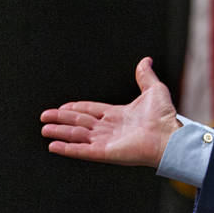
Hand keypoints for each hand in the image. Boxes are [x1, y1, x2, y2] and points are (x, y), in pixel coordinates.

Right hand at [40, 57, 181, 167]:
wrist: (169, 136)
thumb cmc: (165, 117)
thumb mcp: (154, 90)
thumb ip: (145, 76)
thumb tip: (146, 60)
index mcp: (119, 115)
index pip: (92, 111)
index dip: (76, 108)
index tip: (63, 106)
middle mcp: (110, 129)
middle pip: (80, 122)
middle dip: (62, 119)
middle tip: (44, 117)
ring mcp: (106, 141)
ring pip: (77, 136)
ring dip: (60, 132)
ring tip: (44, 129)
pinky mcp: (105, 153)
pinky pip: (81, 150)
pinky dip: (67, 148)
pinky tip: (53, 145)